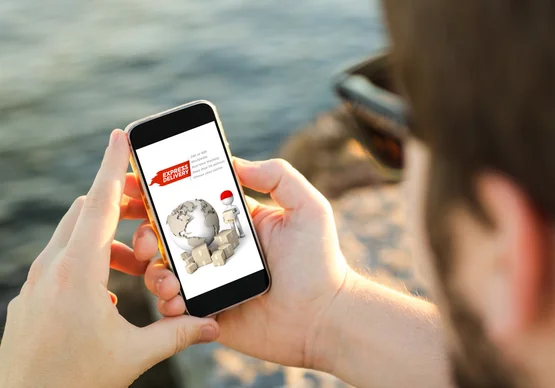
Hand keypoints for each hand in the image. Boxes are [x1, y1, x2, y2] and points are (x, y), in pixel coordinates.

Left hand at [0, 130, 218, 387]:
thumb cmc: (73, 380)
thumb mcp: (133, 355)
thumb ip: (177, 333)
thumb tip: (214, 325)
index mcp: (78, 272)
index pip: (99, 203)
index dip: (113, 165)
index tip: (122, 135)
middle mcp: (52, 268)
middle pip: (87, 212)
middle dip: (121, 204)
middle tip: (150, 213)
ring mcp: (36, 282)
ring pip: (74, 236)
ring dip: (107, 237)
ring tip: (138, 263)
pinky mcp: (31, 296)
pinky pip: (62, 259)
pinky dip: (89, 258)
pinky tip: (108, 291)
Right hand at [144, 158, 348, 368]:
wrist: (324, 317)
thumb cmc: (320, 261)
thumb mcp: (307, 207)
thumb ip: (277, 176)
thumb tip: (236, 161)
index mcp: (234, 222)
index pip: (191, 201)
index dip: (160, 191)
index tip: (135, 180)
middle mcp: (217, 249)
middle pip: (167, 234)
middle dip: (144, 229)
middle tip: (142, 233)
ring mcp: (209, 282)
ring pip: (163, 270)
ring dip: (153, 269)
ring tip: (168, 275)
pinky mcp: (207, 312)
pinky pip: (173, 306)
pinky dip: (166, 302)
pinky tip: (177, 300)